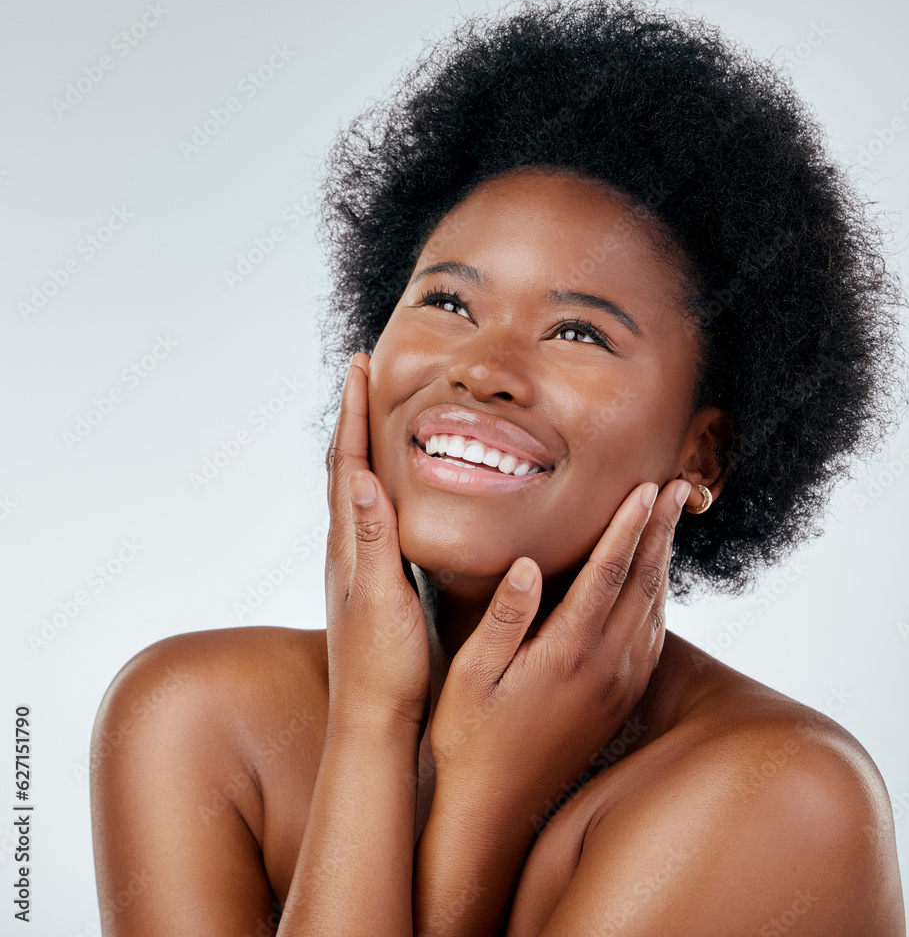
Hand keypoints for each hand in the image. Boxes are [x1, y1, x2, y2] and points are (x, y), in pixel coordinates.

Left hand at [324, 352, 430, 731]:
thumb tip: (360, 477)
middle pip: (342, 467)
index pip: (345, 463)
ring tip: (374, 417)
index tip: (359, 366)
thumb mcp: (382, 599)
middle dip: (352, 417)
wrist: (375, 721)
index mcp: (350, 546)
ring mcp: (356, 565)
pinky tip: (388, 491)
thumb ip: (374, 540)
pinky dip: (373, 483)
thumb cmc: (384, 667)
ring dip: (360, 446)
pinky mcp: (371, 581)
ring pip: (353, 491)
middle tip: (363, 376)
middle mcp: (346, 549)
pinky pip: (367, 516)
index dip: (353, 413)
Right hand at [427, 477, 690, 822]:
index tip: (648, 488)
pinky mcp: (621, 700)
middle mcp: (606, 666)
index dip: (630, 525)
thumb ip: (505, 617)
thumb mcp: (472, 674)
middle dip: (663, 530)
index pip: (609, 573)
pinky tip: (656, 581)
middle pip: (645, 583)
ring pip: (656, 607)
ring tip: (673, 520)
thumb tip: (529, 563)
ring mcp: (620, 685)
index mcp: (569, 652)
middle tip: (680, 486)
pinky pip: (654, 637)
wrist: (496, 809)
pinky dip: (660, 598)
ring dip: (666, 559)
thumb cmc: (472, 738)